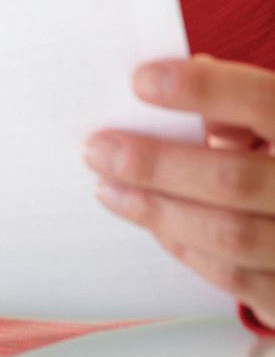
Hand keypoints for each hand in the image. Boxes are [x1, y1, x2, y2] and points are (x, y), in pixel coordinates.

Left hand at [84, 54, 274, 326]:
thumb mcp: (267, 125)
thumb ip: (230, 106)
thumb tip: (157, 86)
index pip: (260, 101)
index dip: (202, 90)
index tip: (140, 81)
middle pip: (233, 178)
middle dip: (156, 163)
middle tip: (98, 149)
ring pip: (228, 233)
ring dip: (156, 209)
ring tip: (107, 187)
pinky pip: (231, 276)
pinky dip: (184, 245)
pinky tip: (151, 222)